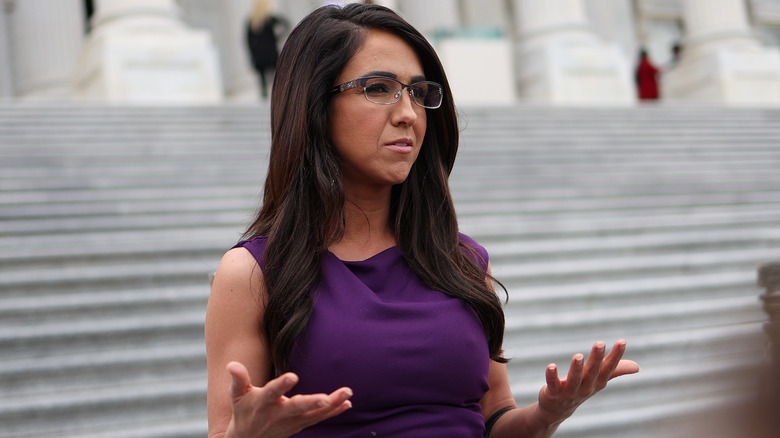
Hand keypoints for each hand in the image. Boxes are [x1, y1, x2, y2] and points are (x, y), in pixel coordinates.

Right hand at [225, 361, 352, 437]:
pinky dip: (333, 412)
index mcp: (262, 403)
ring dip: (332, 405)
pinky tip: (347, 403)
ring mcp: (291, 422)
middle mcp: (278, 414)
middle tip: (326, 398)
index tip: (293, 376)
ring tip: (347, 394)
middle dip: (312, 403)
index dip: (281, 385)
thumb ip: (237, 379)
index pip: (272, 392)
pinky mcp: (300, 425)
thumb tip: (232, 364)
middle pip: (297, 407)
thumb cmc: (244, 410)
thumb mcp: (237, 396)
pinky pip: (319, 419)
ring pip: (314, 414)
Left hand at [536, 340, 638, 424]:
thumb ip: (615, 371)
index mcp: (597, 382)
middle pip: (592, 372)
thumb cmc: (581, 388)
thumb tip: (638, 367)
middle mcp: (586, 387)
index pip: (609, 368)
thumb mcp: (599, 380)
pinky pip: (553, 384)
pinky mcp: (554, 392)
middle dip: (597, 358)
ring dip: (576, 368)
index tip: (622, 341)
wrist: (559, 409)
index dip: (616, 356)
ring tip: (578, 356)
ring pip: (574, 379)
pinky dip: (552, 376)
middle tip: (600, 343)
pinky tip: (551, 366)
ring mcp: (570, 391)